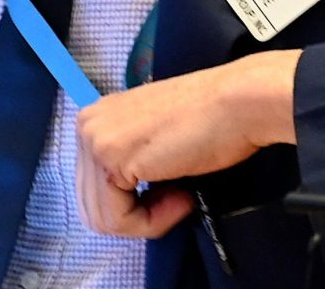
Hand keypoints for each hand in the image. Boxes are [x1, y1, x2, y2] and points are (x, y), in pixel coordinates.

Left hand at [74, 49, 300, 238]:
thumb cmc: (211, 121)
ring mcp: (94, 141)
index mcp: (96, 119)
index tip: (173, 192)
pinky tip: (182, 197)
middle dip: (139, 215)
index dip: (135, 204)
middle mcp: (86, 126)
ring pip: (103, 218)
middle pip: (93, 206)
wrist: (237, 103)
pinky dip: (152, 221)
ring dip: (148, 220)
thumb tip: (126, 204)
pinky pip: (118, 219)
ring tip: (182, 198)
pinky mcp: (110, 158)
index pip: (94, 188)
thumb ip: (131, 164)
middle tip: (180, 198)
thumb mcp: (154, 142)